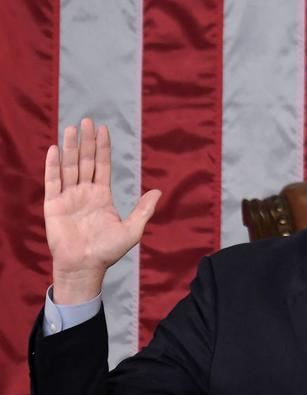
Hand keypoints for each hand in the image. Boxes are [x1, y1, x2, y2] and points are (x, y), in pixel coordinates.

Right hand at [44, 118, 160, 303]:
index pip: (102, 166)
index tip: (103, 129)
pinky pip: (53, 181)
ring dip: (70, 148)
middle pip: (85, 161)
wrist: (85, 266)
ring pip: (69, 167)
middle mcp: (84, 193)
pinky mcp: (53, 205)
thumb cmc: (108, 251)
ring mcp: (68, 197)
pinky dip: (53, 165)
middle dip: (86, 141)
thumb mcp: (132, 229)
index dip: (102, 148)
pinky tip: (55, 149)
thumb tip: (159, 191)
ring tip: (71, 128)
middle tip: (88, 121)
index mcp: (102, 196)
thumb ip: (144, 210)